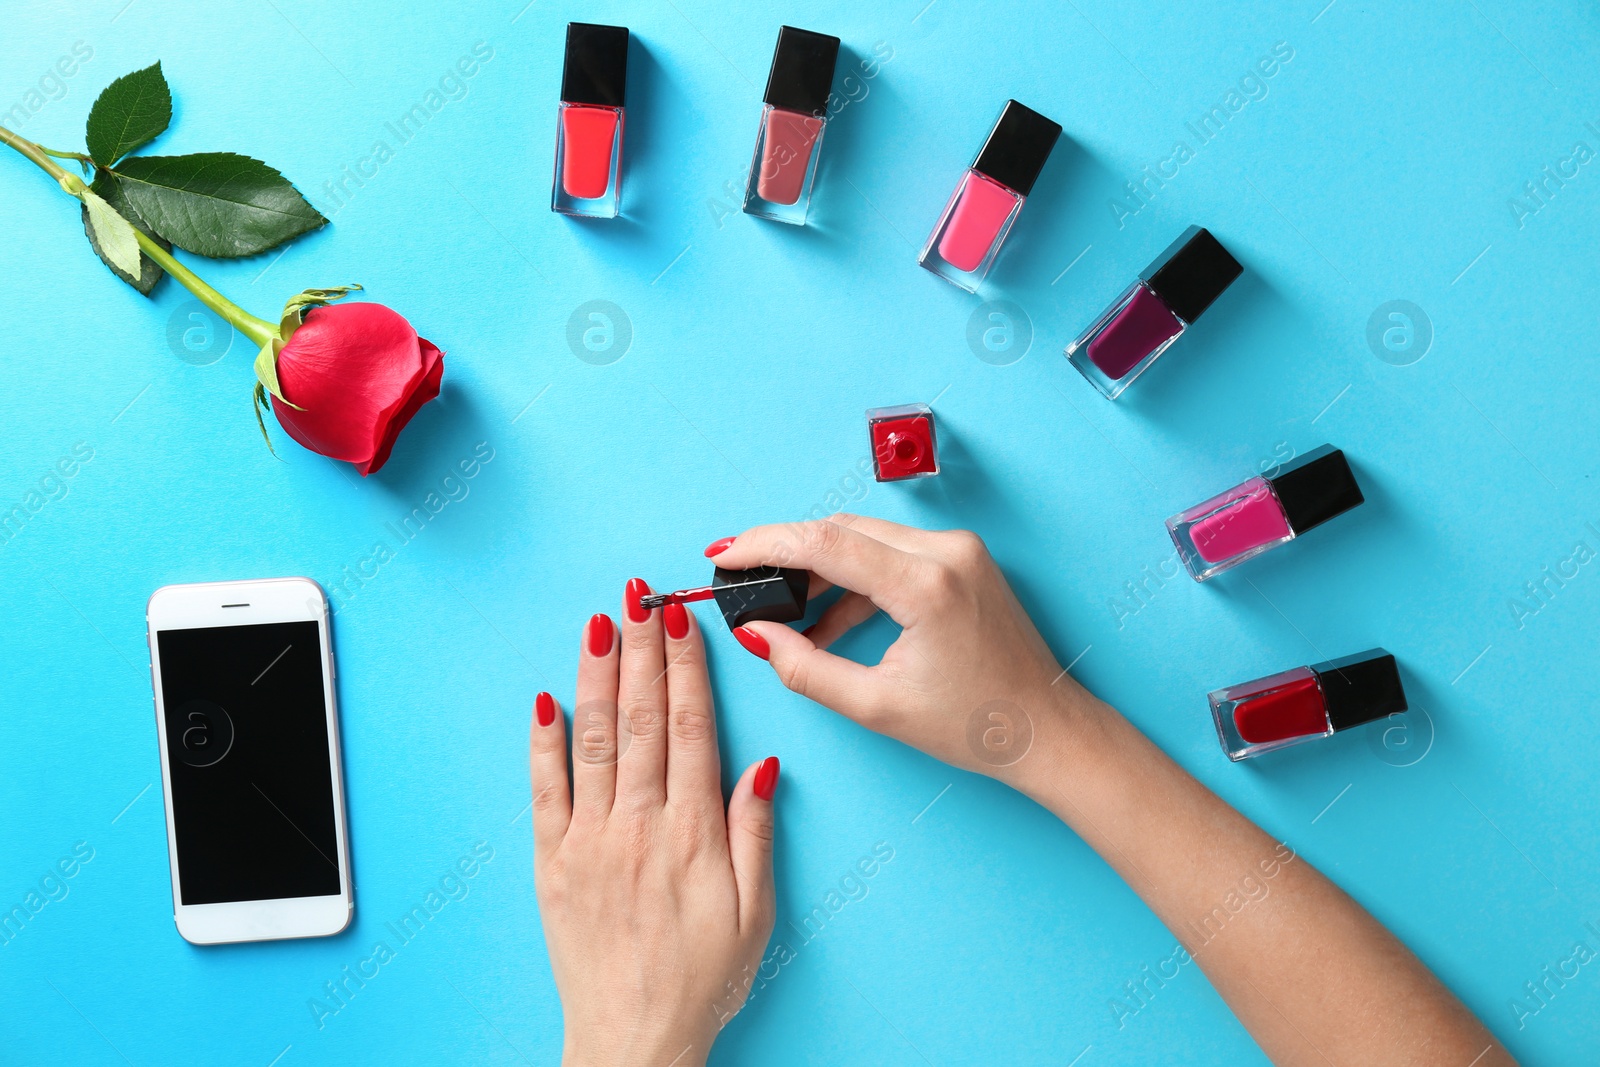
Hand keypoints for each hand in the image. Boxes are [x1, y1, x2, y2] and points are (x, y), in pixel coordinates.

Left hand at [529, 580, 779, 1066]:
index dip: (685, 667)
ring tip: (599, 623)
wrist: (634, 1038)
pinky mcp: (553, 861)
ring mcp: (589, 839)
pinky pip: (544, 789)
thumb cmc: (702, 980)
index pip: (689, 727)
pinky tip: (546, 697)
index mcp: (692, 833)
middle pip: (639, 718)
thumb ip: (755, 833)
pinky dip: (543, 741)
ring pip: (592, 739)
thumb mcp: (756, 913)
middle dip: (641, 649)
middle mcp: (637, 825)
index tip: (683, 619)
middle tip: (640, 593)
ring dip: (595, 675)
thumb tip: (758, 763)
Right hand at [710, 516, 1089, 778]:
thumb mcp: (877, 707)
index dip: (764, 544)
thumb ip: (806, 667)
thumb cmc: (975, 725)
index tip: (723, 555)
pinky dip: (855, 578)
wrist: (1047, 728)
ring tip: (785, 611)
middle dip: (785, 551)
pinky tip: (830, 619)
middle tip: (742, 580)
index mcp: (926, 586)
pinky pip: (891, 553)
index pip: (824, 542)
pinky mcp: (963, 559)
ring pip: (864, 537)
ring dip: (820, 567)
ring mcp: (960, 550)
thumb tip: (757, 634)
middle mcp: (946, 552)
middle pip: (840, 530)